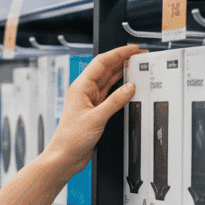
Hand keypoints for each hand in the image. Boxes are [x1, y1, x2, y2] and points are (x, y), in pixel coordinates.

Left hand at [48, 44, 147, 174]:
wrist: (65, 155)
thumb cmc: (71, 138)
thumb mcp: (97, 117)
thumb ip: (115, 101)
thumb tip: (130, 87)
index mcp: (80, 87)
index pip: (101, 63)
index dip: (118, 53)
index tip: (132, 49)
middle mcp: (84, 91)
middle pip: (105, 69)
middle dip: (122, 60)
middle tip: (139, 55)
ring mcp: (90, 100)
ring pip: (108, 80)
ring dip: (122, 72)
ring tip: (137, 66)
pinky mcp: (95, 109)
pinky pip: (110, 93)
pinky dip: (121, 88)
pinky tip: (130, 85)